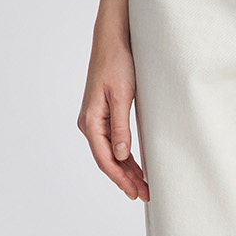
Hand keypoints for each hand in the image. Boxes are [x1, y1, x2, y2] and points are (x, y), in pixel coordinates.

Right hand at [78, 37, 148, 201]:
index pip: (105, 159)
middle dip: (125, 180)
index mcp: (91, 121)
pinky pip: (113, 143)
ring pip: (111, 154)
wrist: (112, 40)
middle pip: (107, 160)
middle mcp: (89, 123)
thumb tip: (121, 156)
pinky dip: (124, 157)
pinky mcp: (103, 115)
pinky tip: (135, 167)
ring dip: (126, 171)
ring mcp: (95, 120)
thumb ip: (121, 127)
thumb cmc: (117, 63)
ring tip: (143, 186)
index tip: (135, 192)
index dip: (120, 179)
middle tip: (145, 195)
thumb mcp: (122, 96)